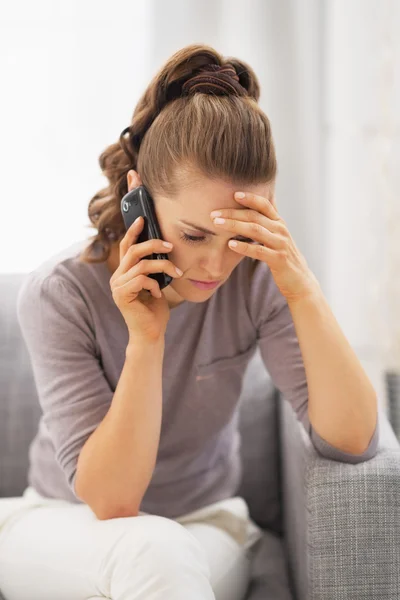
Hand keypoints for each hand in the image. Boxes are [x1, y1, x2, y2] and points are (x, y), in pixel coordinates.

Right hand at [109, 216, 182, 341]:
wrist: (151, 333)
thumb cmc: (155, 309)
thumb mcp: (156, 283)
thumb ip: (153, 267)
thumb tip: (164, 247)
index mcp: (123, 272)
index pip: (126, 246)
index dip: (133, 231)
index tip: (142, 218)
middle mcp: (117, 277)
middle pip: (132, 251)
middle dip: (153, 244)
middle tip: (170, 245)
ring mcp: (117, 286)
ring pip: (141, 265)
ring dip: (162, 266)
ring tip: (176, 273)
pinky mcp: (121, 295)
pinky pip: (141, 279)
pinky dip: (154, 284)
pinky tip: (158, 294)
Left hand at [210, 191, 319, 302]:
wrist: (299, 280)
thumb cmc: (283, 256)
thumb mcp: (278, 236)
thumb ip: (268, 221)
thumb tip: (262, 202)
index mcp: (279, 223)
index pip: (265, 205)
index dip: (251, 198)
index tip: (234, 194)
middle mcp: (280, 230)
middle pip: (254, 216)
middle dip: (233, 213)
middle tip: (214, 213)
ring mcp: (280, 244)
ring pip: (255, 230)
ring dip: (234, 225)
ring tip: (217, 224)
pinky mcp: (278, 259)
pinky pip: (259, 251)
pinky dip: (244, 247)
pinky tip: (231, 244)